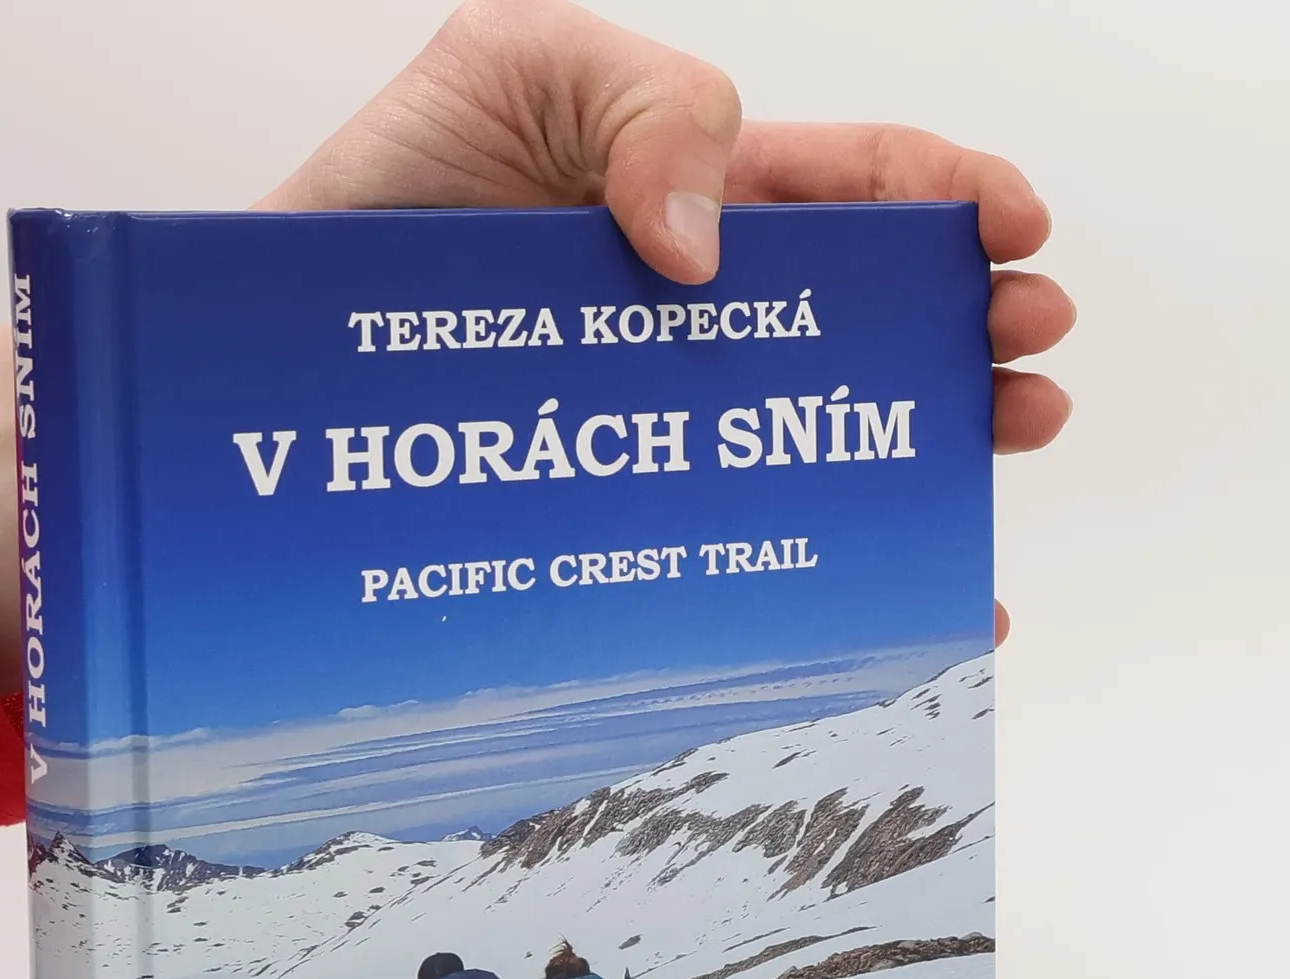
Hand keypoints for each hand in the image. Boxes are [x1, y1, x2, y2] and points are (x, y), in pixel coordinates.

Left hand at [257, 0, 1074, 642]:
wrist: (264, 359)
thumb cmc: (374, 196)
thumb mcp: (512, 63)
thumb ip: (640, 101)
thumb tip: (706, 252)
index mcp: (692, 191)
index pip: (856, 185)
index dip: (951, 198)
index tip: (1014, 233)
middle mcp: (695, 312)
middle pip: (872, 321)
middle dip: (971, 332)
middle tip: (1024, 367)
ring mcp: (662, 416)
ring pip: (825, 435)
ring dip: (931, 447)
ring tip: (995, 453)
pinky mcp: (624, 508)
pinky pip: (743, 541)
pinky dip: (829, 576)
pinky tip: (900, 605)